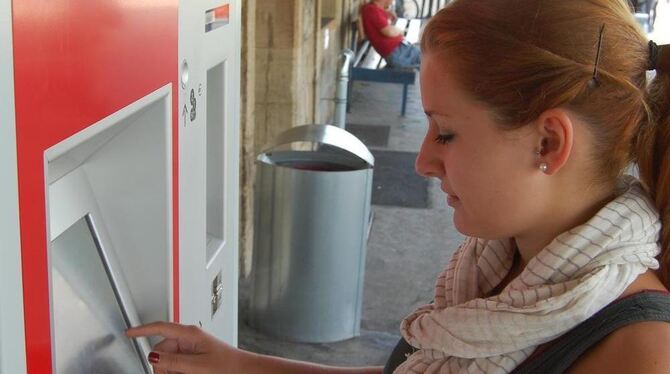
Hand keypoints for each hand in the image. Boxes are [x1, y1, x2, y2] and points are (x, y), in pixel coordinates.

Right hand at [126, 322, 240, 373]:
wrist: (244, 371)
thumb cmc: (228, 365)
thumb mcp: (197, 366)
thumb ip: (174, 361)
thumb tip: (153, 356)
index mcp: (190, 334)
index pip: (160, 327)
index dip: (142, 330)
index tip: (129, 332)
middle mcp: (189, 339)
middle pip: (161, 350)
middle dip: (162, 365)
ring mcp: (192, 348)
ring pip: (168, 360)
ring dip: (170, 371)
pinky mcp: (194, 358)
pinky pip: (177, 365)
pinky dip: (177, 372)